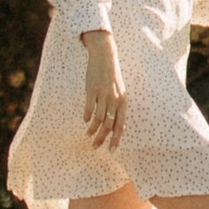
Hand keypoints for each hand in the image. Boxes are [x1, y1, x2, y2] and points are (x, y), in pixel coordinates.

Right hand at [81, 31, 126, 151]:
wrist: (105, 57)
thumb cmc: (112, 78)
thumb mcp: (120, 94)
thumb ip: (120, 110)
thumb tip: (122, 128)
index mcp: (123, 102)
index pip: (120, 125)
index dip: (116, 139)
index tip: (111, 151)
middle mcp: (115, 100)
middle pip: (109, 125)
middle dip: (102, 139)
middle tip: (95, 147)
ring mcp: (103, 95)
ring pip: (99, 119)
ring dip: (93, 130)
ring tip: (88, 135)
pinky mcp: (92, 90)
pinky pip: (89, 108)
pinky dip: (87, 116)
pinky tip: (85, 121)